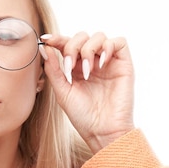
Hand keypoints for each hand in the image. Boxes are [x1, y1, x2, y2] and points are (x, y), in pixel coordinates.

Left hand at [41, 32, 134, 151]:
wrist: (103, 131)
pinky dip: (108, 47)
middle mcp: (92, 62)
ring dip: (88, 49)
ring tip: (87, 72)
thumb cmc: (83, 117)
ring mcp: (108, 62)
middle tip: (70, 67)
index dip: (57, 39)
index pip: (67, 44)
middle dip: (72, 46)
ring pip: (99, 36)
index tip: (46, 40)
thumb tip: (45, 49)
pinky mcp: (123, 64)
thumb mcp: (63, 92)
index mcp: (76, 68)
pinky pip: (119, 42)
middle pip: (82, 36)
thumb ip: (54, 70)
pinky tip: (101, 64)